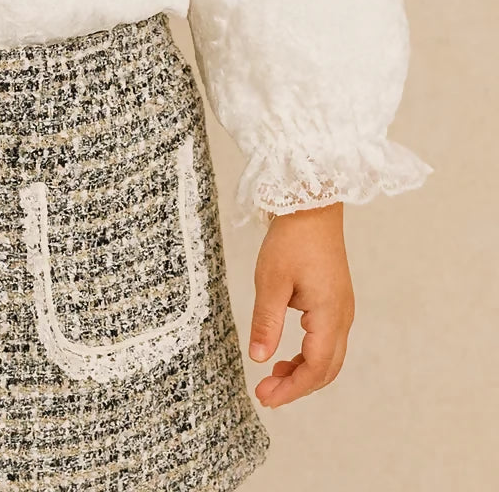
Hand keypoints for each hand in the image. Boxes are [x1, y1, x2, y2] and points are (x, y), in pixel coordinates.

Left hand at [247, 201, 354, 409]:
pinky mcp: (336, 300)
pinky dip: (309, 355)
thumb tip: (258, 358)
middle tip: (266, 393)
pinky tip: (286, 353)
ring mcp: (342, 309)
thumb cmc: (292, 238)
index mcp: (329, 314)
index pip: (315, 367)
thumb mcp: (271, 280)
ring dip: (303, 372)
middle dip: (297, 386)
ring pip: (329, 357)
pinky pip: (328, 340)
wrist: (312, 204)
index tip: (265, 397)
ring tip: (273, 375)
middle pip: (326, 369)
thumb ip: (266, 322)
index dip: (291, 388)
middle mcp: (342, 316)